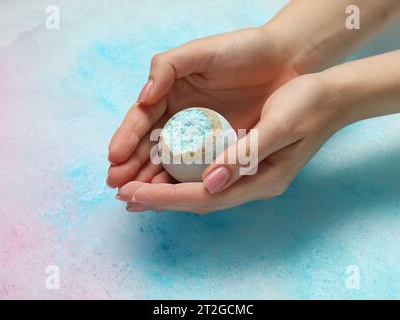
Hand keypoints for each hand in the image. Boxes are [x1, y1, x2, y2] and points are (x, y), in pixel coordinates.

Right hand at [107, 28, 300, 188]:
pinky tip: (167, 194)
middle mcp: (180, 117)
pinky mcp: (221, 148)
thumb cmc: (243, 50)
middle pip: (150, 145)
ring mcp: (200, 135)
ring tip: (135, 196)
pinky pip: (197, 168)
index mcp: (170, 93)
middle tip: (117, 186)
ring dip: (150, 179)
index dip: (127, 138)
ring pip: (170, 161)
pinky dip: (181, 182)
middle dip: (132, 166)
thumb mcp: (202, 52)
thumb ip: (168, 67)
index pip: (142, 119)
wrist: (284, 61)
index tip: (115, 157)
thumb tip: (143, 98)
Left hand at [117, 74, 344, 212]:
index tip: (133, 195)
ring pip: (198, 189)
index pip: (204, 197)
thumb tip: (211, 182)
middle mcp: (251, 182)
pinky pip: (205, 173)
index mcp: (261, 179)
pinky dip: (180, 175)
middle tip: (122, 195)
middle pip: (197, 199)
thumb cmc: (308, 105)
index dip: (166, 198)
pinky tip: (163, 170)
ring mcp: (247, 173)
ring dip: (165, 189)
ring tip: (132, 188)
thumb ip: (245, 155)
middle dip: (158, 199)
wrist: (330, 96)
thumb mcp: (279, 125)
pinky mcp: (243, 160)